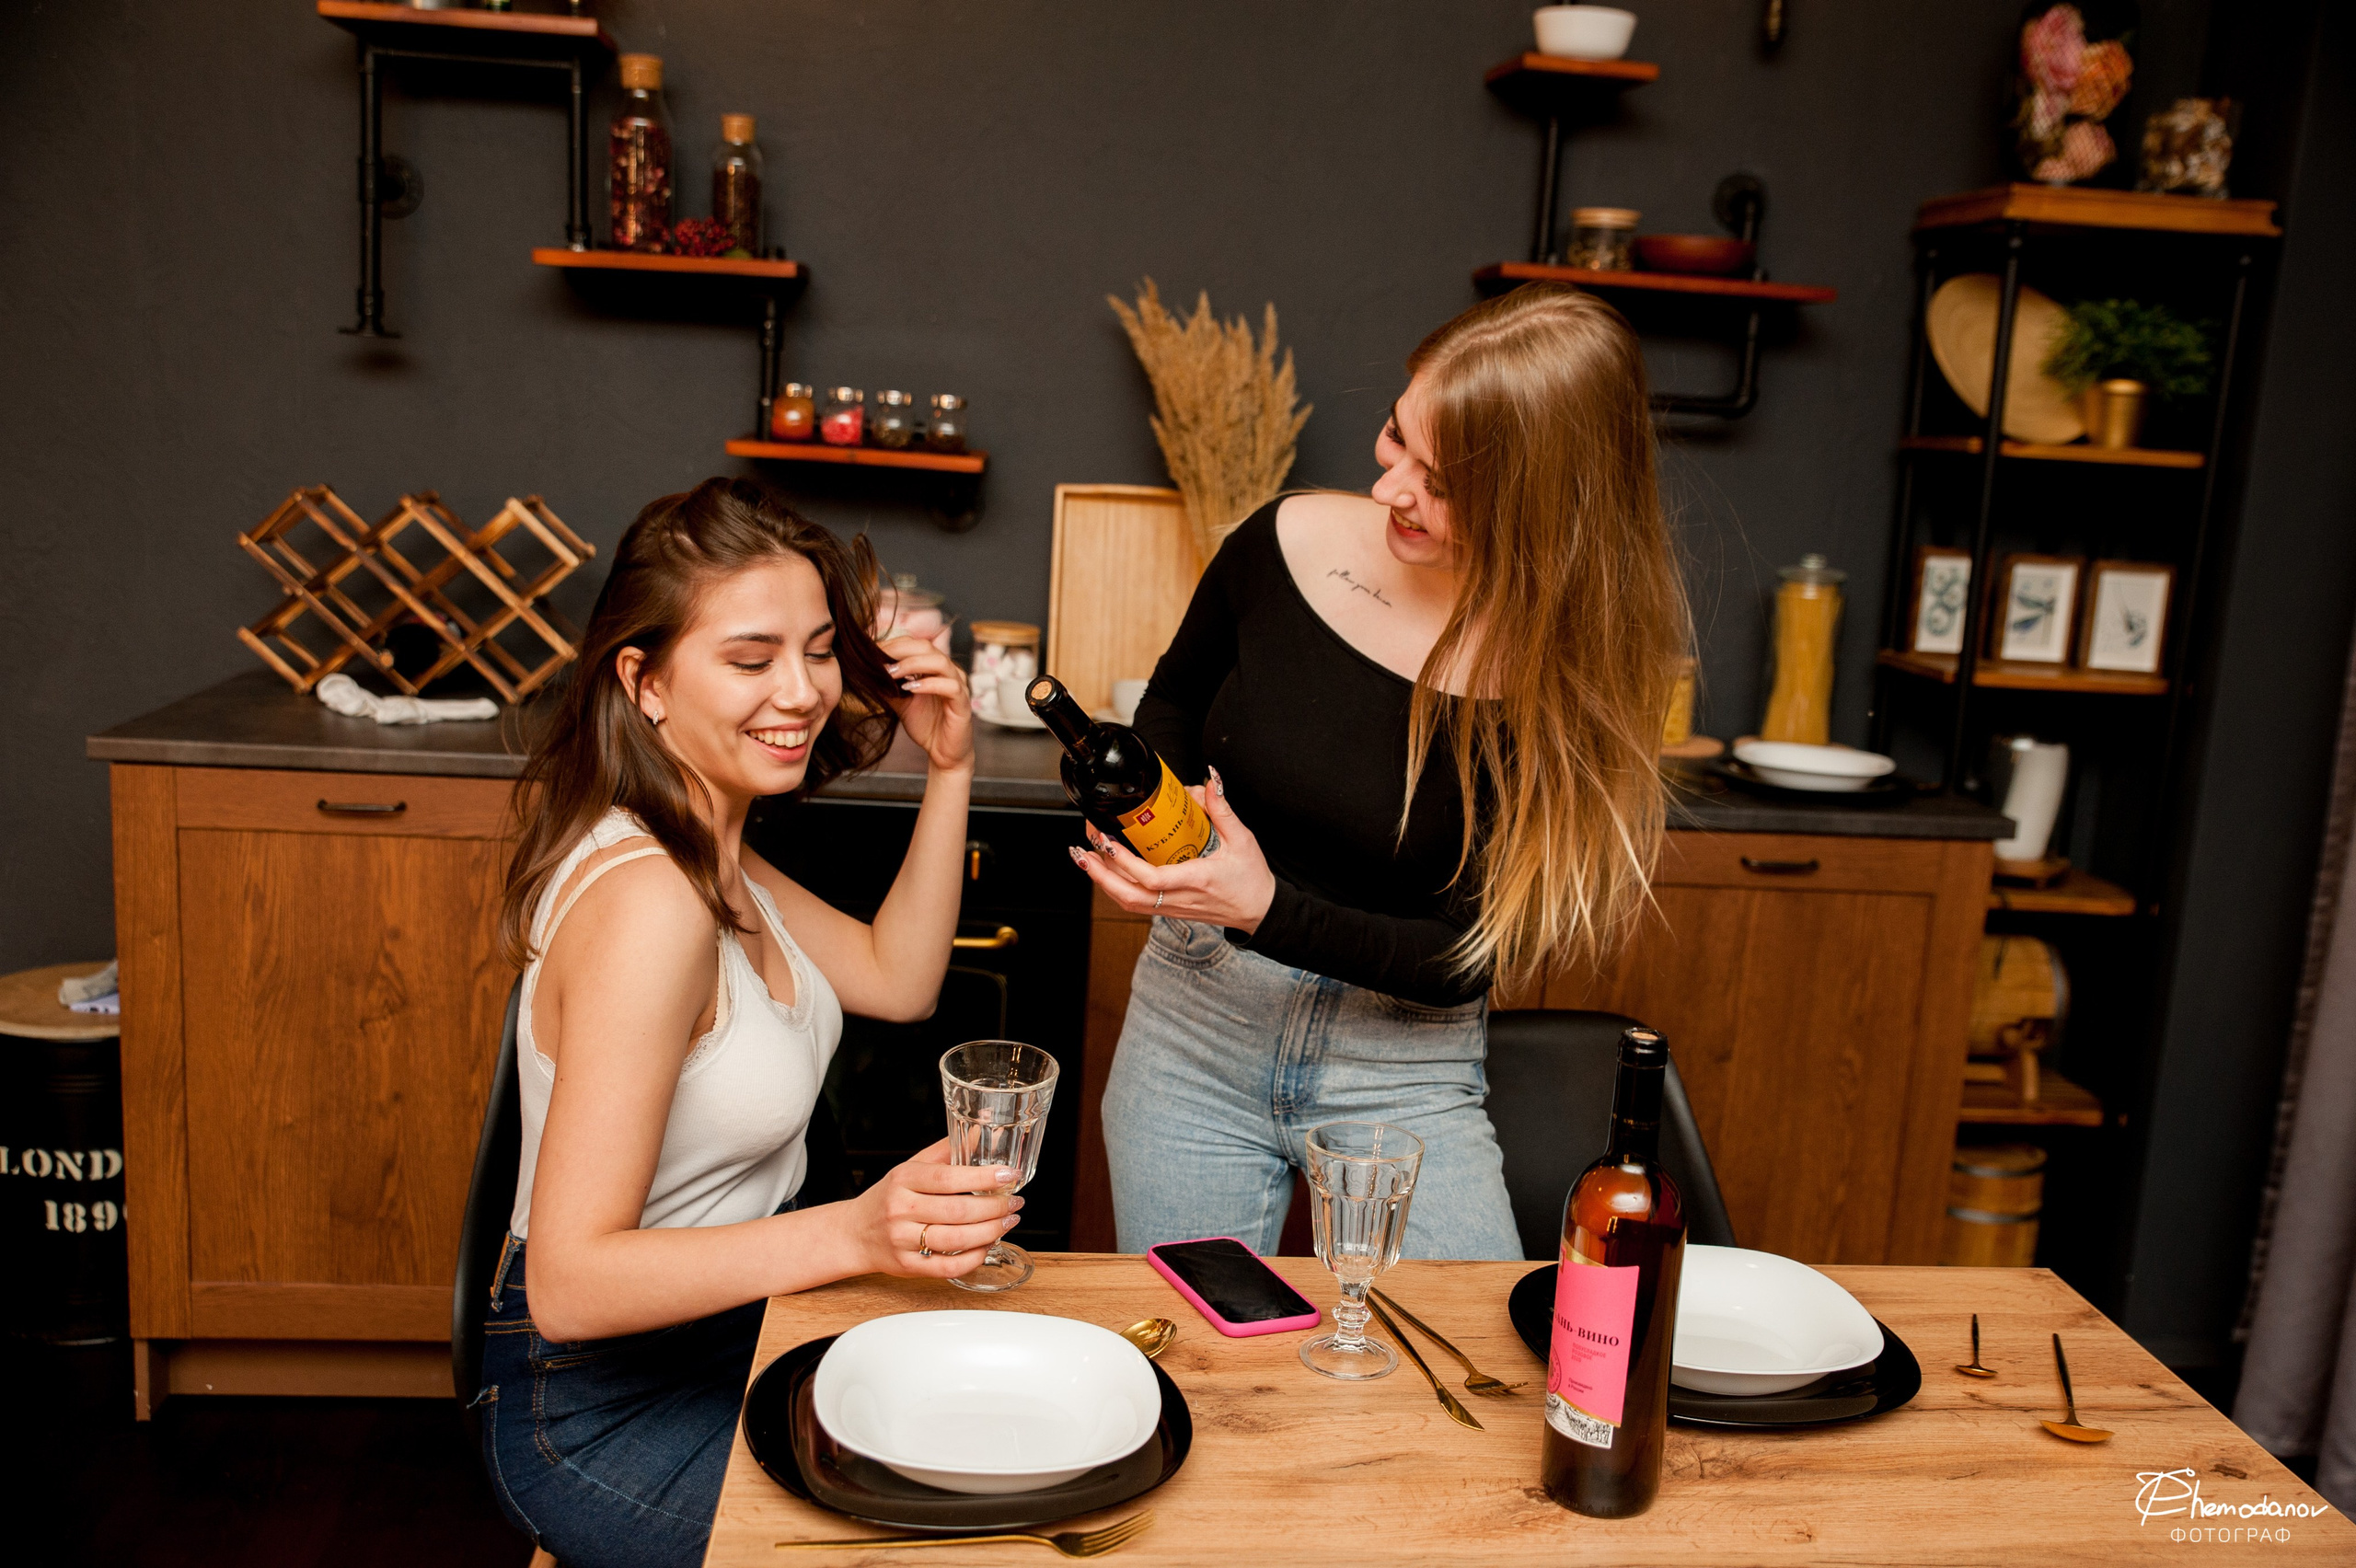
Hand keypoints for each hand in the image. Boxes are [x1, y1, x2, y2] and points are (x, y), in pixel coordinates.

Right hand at [851, 1138, 1023, 1279]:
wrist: (854, 1234)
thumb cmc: (888, 1197)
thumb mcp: (911, 1168)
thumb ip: (947, 1151)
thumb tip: (980, 1131)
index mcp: (903, 1180)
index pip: (948, 1177)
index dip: (983, 1177)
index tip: (1009, 1175)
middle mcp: (900, 1209)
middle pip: (957, 1210)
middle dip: (995, 1207)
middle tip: (1015, 1202)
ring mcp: (902, 1240)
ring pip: (956, 1239)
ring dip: (990, 1231)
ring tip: (1008, 1221)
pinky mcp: (907, 1266)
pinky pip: (947, 1266)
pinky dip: (973, 1258)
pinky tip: (987, 1246)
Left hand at [880, 635, 972, 773]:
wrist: (943, 753)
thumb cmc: (926, 725)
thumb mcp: (900, 702)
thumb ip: (888, 686)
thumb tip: (866, 672)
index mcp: (934, 667)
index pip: (915, 645)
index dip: (893, 644)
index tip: (871, 651)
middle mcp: (948, 671)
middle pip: (927, 647)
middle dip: (899, 650)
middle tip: (878, 658)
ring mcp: (959, 685)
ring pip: (940, 662)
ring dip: (913, 664)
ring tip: (892, 673)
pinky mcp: (963, 703)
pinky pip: (950, 686)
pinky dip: (930, 684)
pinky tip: (911, 689)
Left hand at [1068, 766, 1275, 932]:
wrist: (1260, 912)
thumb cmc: (1252, 880)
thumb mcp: (1243, 840)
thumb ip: (1222, 809)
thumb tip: (1209, 780)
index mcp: (1196, 879)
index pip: (1152, 879)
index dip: (1125, 863)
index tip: (1108, 842)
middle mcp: (1180, 898)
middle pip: (1129, 896)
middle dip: (1100, 875)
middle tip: (1081, 851)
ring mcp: (1173, 907)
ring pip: (1128, 903)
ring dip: (1103, 883)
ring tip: (1086, 858)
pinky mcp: (1170, 910)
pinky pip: (1137, 904)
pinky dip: (1116, 889)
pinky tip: (1107, 872)